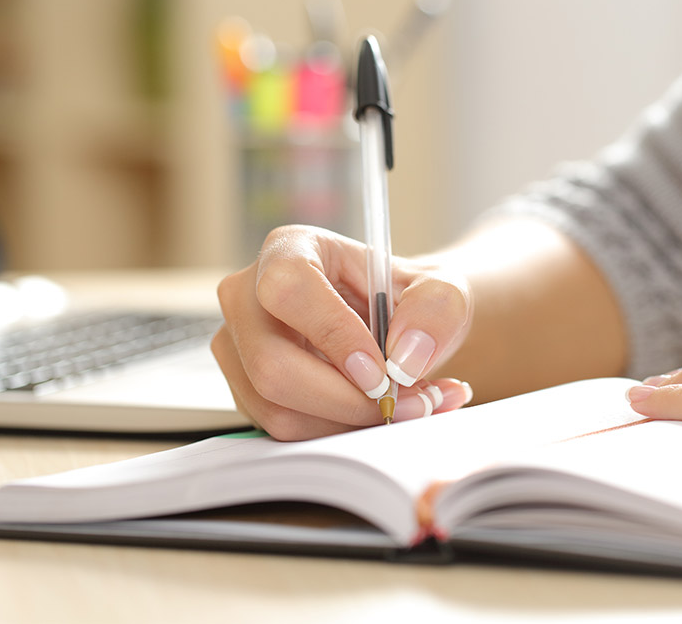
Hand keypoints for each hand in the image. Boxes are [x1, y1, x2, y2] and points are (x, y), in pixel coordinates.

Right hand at [212, 225, 473, 439]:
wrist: (400, 326)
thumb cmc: (409, 299)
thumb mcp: (441, 290)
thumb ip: (436, 311)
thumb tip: (404, 359)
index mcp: (291, 249)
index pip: (289, 289)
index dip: (334, 335)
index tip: (383, 371)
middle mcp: (249, 295)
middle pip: (271, 364)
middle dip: (348, 399)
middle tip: (407, 403)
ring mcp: (240, 347)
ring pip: (278, 407)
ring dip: (350, 421)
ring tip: (406, 407)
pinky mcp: (247, 390)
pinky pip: (285, 428)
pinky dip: (339, 432)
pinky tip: (378, 414)